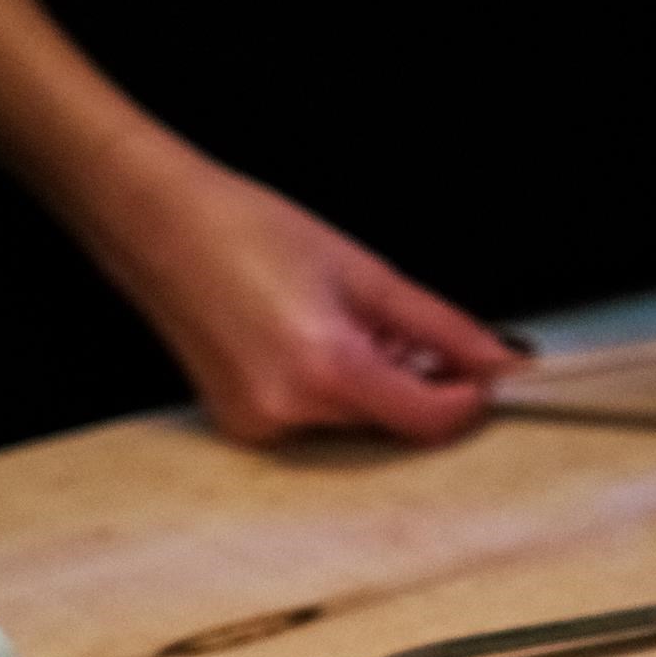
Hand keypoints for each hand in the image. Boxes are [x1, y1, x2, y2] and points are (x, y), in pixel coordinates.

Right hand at [88, 152, 522, 445]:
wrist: (160, 228)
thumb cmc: (248, 232)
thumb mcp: (362, 270)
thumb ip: (438, 325)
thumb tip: (495, 360)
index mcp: (326, 368)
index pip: (425, 420)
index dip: (465, 400)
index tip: (484, 375)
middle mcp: (289, 413)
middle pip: (390, 424)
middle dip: (412, 382)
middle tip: (395, 327)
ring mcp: (260, 428)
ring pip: (353, 426)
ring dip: (370, 387)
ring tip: (337, 322)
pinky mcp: (242, 428)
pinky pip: (313, 424)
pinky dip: (329, 392)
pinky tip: (304, 343)